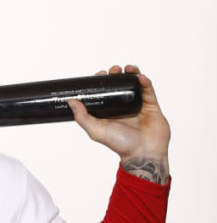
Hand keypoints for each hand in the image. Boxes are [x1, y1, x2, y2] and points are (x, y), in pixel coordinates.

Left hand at [68, 65, 169, 183]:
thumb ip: (83, 117)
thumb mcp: (96, 130)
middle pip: (119, 85)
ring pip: (134, 85)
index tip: (99, 74)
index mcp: (109, 111)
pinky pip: (148, 91)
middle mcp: (122, 107)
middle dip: (115, 75)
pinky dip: (145, 82)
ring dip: (130, 74)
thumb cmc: (120, 144)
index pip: (104, 92)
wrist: (143, 153)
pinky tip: (140, 77)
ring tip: (127, 69)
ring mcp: (137, 105)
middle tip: (113, 70)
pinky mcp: (151, 106)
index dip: (102, 82)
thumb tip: (71, 101)